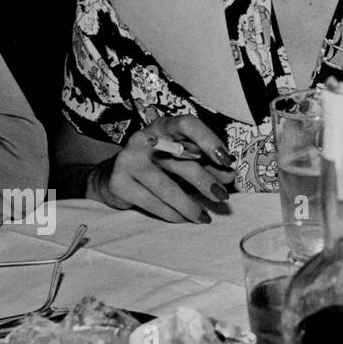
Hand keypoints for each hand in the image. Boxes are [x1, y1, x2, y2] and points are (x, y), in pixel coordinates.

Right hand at [92, 115, 233, 222]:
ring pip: (167, 187)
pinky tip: (183, 219)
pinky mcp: (119, 183)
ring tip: (204, 217)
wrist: (112, 176)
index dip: (208, 139)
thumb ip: (206, 164)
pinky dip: (171, 214)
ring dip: (189, 205)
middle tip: (222, 197)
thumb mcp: (182, 159)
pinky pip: (152, 202)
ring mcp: (129, 160)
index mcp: (164, 127)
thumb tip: (230, 175)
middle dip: (206, 181)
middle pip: (182, 161)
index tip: (226, 160)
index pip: (187, 125)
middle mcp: (144, 139)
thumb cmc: (157, 164)